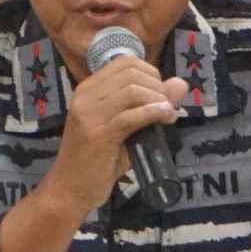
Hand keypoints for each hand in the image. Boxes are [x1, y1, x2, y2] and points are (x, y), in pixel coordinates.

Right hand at [43, 57, 189, 213]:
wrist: (70, 188)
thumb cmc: (97, 159)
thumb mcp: (125, 127)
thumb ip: (149, 104)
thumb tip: (180, 84)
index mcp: (87, 90)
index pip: (125, 62)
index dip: (151, 73)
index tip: (159, 95)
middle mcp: (84, 97)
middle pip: (131, 73)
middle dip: (157, 87)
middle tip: (166, 108)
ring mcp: (88, 115)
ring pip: (132, 91)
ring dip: (158, 101)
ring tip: (167, 116)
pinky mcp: (97, 134)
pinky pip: (132, 115)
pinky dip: (153, 114)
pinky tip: (165, 119)